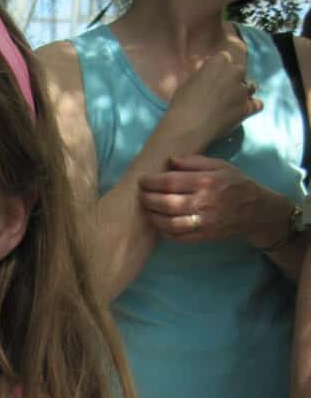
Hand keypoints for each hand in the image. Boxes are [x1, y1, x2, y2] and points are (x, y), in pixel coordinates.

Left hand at [138, 156, 282, 242]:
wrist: (257, 211)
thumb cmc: (236, 184)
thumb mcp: (220, 165)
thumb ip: (194, 162)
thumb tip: (169, 160)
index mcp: (207, 181)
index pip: (171, 182)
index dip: (152, 182)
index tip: (143, 180)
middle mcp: (204, 202)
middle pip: (167, 203)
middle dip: (149, 199)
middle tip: (141, 195)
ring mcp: (204, 222)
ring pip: (170, 223)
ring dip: (154, 217)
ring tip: (147, 210)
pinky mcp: (205, 236)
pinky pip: (178, 237)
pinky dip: (164, 232)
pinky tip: (159, 224)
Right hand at [165, 42, 262, 148]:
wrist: (188, 129)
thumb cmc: (182, 104)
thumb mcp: (189, 81)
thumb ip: (203, 73)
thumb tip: (207, 70)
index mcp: (220, 60)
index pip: (226, 57)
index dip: (220, 68)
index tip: (214, 76)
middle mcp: (235, 72)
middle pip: (240, 71)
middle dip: (233, 79)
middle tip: (222, 91)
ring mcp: (243, 90)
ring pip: (251, 86)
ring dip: (244, 92)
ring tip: (233, 102)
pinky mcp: (247, 108)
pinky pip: (257, 104)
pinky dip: (252, 107)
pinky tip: (243, 111)